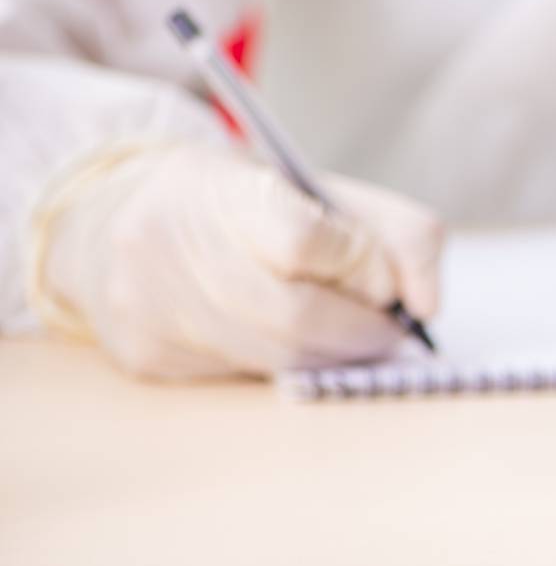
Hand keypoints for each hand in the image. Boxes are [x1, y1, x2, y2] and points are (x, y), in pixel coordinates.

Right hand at [27, 141, 442, 378]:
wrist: (115, 219)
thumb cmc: (243, 203)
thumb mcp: (321, 190)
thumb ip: (398, 234)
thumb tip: (428, 305)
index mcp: (220, 191)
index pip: (306, 241)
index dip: (361, 265)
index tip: (383, 275)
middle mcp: (171, 250)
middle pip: (296, 317)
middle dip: (361, 330)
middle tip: (389, 327)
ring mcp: (153, 309)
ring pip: (276, 357)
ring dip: (333, 353)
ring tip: (351, 333)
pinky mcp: (148, 356)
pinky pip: (245, 375)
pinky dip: (287, 362)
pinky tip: (291, 339)